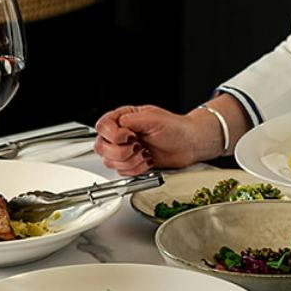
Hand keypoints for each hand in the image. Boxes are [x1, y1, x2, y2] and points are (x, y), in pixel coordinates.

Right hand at [93, 105, 212, 172]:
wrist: (188, 145)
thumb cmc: (175, 128)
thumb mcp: (153, 118)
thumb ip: (131, 120)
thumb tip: (118, 124)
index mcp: (123, 118)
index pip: (102, 127)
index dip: (114, 135)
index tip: (130, 136)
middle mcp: (120, 134)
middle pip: (101, 147)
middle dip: (122, 151)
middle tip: (139, 146)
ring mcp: (124, 150)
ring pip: (110, 162)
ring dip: (131, 161)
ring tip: (145, 153)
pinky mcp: (130, 164)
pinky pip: (122, 172)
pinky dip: (136, 169)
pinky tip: (146, 161)